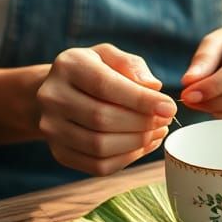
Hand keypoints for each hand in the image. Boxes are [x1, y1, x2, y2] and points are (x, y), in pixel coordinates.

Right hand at [37, 43, 176, 175]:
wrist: (60, 91)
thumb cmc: (93, 70)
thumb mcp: (110, 55)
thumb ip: (131, 65)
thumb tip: (153, 88)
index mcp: (67, 66)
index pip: (104, 86)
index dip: (140, 100)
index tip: (169, 107)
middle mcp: (52, 97)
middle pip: (102, 118)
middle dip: (141, 123)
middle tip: (164, 120)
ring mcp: (52, 128)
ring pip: (100, 146)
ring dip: (136, 142)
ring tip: (156, 131)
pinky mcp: (60, 153)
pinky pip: (97, 166)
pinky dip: (127, 159)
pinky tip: (143, 145)